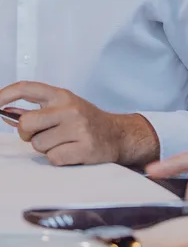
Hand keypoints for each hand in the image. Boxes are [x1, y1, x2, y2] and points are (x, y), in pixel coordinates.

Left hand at [0, 81, 158, 166]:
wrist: (118, 135)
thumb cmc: (86, 121)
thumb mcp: (64, 107)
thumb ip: (37, 110)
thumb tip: (7, 114)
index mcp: (61, 95)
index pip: (27, 88)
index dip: (5, 94)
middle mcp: (69, 108)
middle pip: (27, 123)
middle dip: (27, 134)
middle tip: (40, 135)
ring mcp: (78, 128)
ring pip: (39, 145)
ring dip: (46, 148)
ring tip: (64, 143)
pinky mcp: (84, 148)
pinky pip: (53, 158)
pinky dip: (59, 159)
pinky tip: (72, 152)